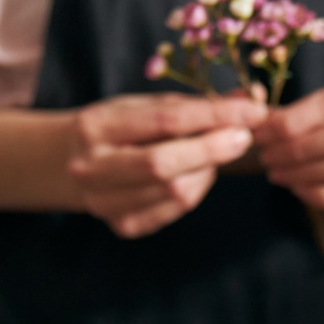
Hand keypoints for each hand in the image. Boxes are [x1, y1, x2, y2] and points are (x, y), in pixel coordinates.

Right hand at [68, 93, 267, 237]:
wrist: (70, 164)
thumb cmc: (118, 128)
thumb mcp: (146, 105)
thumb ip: (195, 104)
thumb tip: (251, 97)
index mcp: (95, 126)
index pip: (165, 121)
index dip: (214, 116)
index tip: (253, 110)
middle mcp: (92, 168)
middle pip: (165, 164)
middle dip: (213, 149)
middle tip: (245, 136)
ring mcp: (104, 203)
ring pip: (176, 192)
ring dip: (207, 171)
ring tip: (214, 153)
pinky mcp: (123, 226)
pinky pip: (175, 210)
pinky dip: (196, 189)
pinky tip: (196, 174)